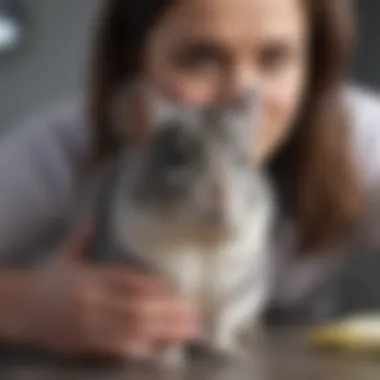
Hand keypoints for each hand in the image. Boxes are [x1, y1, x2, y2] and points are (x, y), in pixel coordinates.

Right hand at [23, 225, 201, 358]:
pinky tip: (164, 347)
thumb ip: (83, 238)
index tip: (178, 291)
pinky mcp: (86, 345)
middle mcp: (93, 301)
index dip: (155, 288)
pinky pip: (118, 350)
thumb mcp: (65, 255)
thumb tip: (93, 218)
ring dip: (164, 332)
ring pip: (132, 331)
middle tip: (196, 315)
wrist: (20, 309)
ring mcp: (90, 326)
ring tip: (189, 332)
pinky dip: (144, 348)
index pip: (129, 282)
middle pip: (137, 309)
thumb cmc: (49, 279)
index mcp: (91, 277)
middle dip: (169, 313)